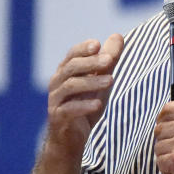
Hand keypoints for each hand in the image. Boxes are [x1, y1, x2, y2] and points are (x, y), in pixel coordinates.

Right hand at [45, 34, 123, 159]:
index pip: (72, 55)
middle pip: (71, 68)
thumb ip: (108, 60)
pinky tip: (97, 104)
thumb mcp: (100, 81)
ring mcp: (55, 100)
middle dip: (90, 63)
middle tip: (109, 61)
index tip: (97, 44)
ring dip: (91, 82)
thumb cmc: (85, 104)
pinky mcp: (58, 117)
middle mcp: (57, 83)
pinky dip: (83, 106)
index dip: (83, 49)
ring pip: (70, 86)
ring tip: (111, 80)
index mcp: (66, 72)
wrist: (71, 137)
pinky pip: (68, 109)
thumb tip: (118, 36)